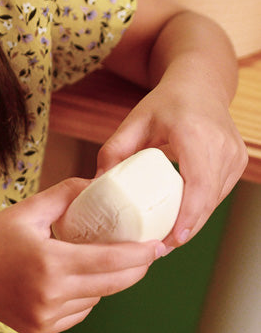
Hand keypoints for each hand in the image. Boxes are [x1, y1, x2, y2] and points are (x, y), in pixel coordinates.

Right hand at [0, 178, 165, 332]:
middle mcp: (50, 294)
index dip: (140, 254)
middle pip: (112, 285)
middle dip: (137, 269)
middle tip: (149, 253)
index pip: (109, 261)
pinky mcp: (42, 329)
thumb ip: (66, 195)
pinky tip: (78, 280)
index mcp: (49, 263)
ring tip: (108, 261)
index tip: (158, 245)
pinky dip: (86, 296)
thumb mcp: (27, 210)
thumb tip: (100, 183)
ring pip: (97, 299)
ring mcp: (46, 316)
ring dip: (108, 281)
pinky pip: (80, 312)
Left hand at [96, 78, 247, 247]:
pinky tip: (180, 221)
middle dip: (185, 229)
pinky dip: (200, 209)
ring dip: (192, 222)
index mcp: (195, 133)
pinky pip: (218, 194)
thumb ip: (113, 150)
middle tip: (158, 249)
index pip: (198, 182)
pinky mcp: (238, 162)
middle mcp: (221, 145)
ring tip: (165, 239)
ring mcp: (234, 155)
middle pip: (207, 199)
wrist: (201, 84)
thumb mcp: (134, 120)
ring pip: (214, 201)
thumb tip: (94, 185)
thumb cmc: (166, 102)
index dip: (188, 215)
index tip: (173, 240)